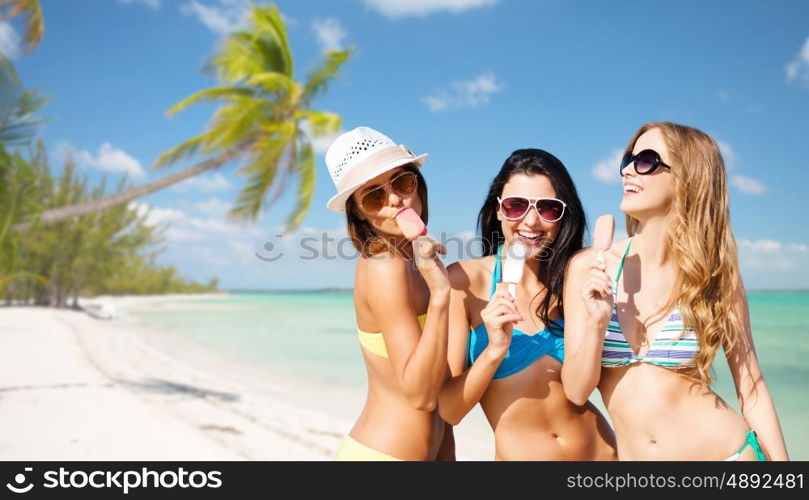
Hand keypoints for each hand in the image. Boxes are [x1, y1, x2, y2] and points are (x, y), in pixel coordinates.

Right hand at [412, 236, 448, 293]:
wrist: (440, 292)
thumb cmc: (440, 277)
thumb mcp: (435, 262)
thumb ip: (432, 253)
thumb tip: (433, 242)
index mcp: (419, 258)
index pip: (416, 241)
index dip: (426, 238)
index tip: (436, 245)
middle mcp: (418, 260)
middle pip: (418, 239)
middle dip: (430, 238)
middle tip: (439, 246)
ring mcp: (422, 262)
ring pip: (423, 242)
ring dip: (435, 242)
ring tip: (442, 250)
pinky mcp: (428, 264)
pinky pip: (429, 247)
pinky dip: (438, 246)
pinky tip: (444, 253)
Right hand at [480, 285, 522, 355]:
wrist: (499, 346)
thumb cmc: (503, 332)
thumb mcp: (506, 316)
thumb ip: (507, 307)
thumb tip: (511, 298)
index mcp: (487, 309)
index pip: (496, 294)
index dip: (506, 294)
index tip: (513, 300)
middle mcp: (485, 312)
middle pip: (501, 300)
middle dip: (513, 306)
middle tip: (518, 315)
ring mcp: (487, 317)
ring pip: (504, 307)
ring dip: (514, 313)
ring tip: (517, 319)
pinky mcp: (492, 323)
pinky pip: (507, 316)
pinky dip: (515, 317)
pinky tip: (518, 322)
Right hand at [582, 214, 614, 328]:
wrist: (600, 320)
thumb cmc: (605, 305)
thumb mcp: (608, 287)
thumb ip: (606, 276)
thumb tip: (607, 260)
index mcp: (591, 279)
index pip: (594, 263)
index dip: (598, 259)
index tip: (604, 261)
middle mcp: (585, 281)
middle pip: (596, 268)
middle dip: (606, 276)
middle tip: (610, 286)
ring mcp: (583, 286)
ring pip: (596, 275)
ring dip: (605, 283)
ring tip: (608, 291)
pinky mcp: (583, 292)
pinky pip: (592, 283)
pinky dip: (601, 288)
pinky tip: (603, 294)